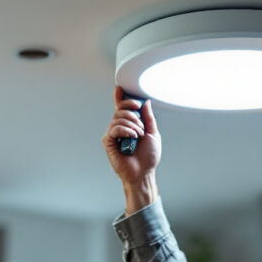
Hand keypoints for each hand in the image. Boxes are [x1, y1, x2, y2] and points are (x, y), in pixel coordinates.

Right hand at [102, 86, 161, 213]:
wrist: (144, 172)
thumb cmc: (148, 157)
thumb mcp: (153, 133)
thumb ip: (148, 118)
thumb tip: (145, 102)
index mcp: (129, 125)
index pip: (122, 108)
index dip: (120, 98)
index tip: (121, 89)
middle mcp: (120, 128)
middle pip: (120, 110)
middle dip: (132, 114)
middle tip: (141, 126)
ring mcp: (113, 135)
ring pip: (118, 118)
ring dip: (132, 125)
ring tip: (138, 135)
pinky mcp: (108, 142)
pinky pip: (114, 128)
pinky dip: (125, 130)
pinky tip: (132, 137)